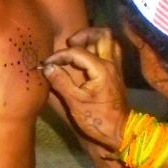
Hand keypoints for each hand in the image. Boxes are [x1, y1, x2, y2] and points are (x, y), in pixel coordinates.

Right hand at [42, 28, 129, 149]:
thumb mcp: (75, 102)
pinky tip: (87, 57)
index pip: (77, 52)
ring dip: (93, 39)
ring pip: (109, 41)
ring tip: (78, 48)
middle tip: (70, 44)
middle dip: (83, 35)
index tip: (47, 64)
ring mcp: (116, 67)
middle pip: (103, 34)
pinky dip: (99, 48)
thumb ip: (61, 82)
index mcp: (101, 69)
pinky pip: (111, 51)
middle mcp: (111, 63)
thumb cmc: (97, 119)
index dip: (59, 55)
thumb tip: (47, 67)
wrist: (120, 132)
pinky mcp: (116, 73)